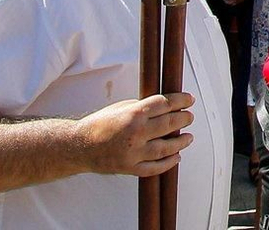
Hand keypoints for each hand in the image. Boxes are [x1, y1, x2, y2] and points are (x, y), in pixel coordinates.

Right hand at [76, 93, 194, 176]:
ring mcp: (133, 152)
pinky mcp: (129, 168)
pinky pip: (154, 167)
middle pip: (170, 123)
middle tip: (190, 117)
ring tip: (189, 137)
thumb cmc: (100, 124)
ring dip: (181, 142)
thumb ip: (144, 107)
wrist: (78, 146)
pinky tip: (176, 156)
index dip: (181, 100)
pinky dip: (168, 163)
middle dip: (184, 119)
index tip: (189, 99)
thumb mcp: (122, 107)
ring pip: (166, 147)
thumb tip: (167, 106)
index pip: (166, 104)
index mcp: (133, 114)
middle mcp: (136, 133)